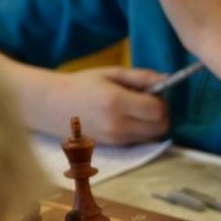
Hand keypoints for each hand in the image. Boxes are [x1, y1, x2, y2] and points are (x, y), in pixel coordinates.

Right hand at [40, 65, 170, 144]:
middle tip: (149, 100)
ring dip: (152, 123)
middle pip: (160, 128)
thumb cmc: (82, 84)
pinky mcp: (112, 147)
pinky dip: (142, 130)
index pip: (158, 110)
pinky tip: (127, 118)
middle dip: (161, 114)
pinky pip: (139, 140)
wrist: (51, 105)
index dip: (162, 100)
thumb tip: (168, 79)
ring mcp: (114, 140)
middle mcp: (116, 125)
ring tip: (135, 109)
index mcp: (115, 103)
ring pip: (152, 136)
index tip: (153, 91)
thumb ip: (142, 76)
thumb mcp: (112, 73)